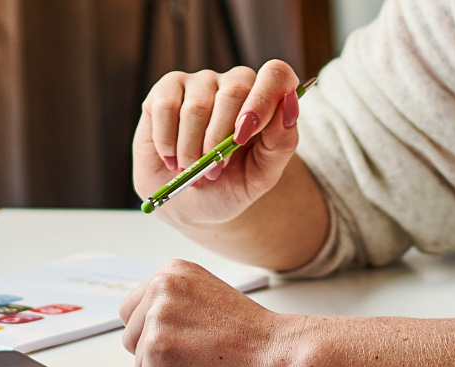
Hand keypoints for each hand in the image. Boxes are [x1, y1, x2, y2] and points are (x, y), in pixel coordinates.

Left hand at [118, 259, 306, 366]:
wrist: (280, 353)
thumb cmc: (253, 335)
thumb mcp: (206, 298)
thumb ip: (174, 302)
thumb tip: (144, 323)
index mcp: (172, 271)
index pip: (133, 310)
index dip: (158, 332)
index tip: (189, 335)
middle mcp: (160, 287)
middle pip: (130, 336)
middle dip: (157, 351)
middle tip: (198, 350)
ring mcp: (157, 319)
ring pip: (138, 361)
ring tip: (202, 360)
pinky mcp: (158, 351)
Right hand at [133, 60, 301, 226]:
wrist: (187, 203)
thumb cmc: (229, 186)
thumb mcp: (261, 176)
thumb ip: (281, 143)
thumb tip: (289, 103)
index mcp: (267, 100)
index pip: (276, 75)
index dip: (263, 100)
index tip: (245, 136)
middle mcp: (235, 84)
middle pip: (235, 90)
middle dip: (221, 140)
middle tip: (214, 171)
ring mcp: (200, 82)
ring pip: (197, 106)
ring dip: (192, 149)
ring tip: (192, 169)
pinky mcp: (167, 89)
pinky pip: (166, 107)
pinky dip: (167, 142)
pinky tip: (171, 157)